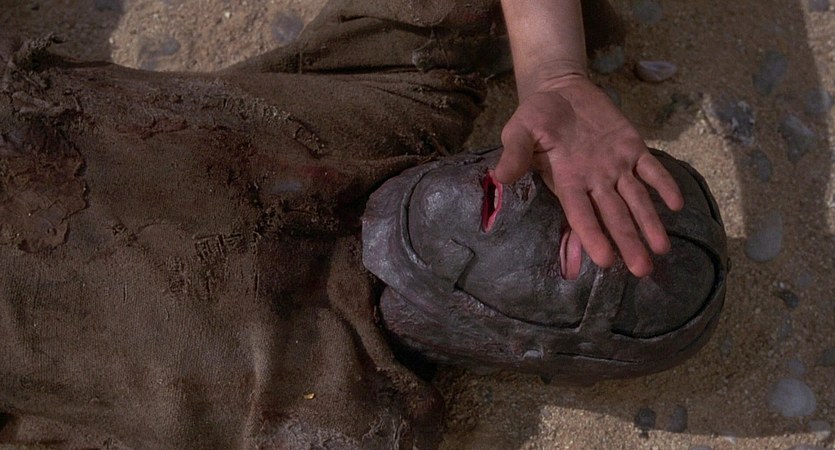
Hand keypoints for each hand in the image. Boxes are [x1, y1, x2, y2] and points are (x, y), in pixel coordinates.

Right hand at [495, 74, 683, 277]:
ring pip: (636, 200)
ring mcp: (616, 166)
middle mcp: (595, 181)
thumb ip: (515, 152)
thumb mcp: (519, 129)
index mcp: (567, 181)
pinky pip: (652, 170)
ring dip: (649, 223)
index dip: (593, 236)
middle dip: (628, 241)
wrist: (561, 90)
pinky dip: (664, 185)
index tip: (605, 260)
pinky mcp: (632, 148)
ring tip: (662, 248)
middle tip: (642, 270)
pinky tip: (676, 204)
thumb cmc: (536, 115)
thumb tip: (500, 176)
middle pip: (614, 216)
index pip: (581, 214)